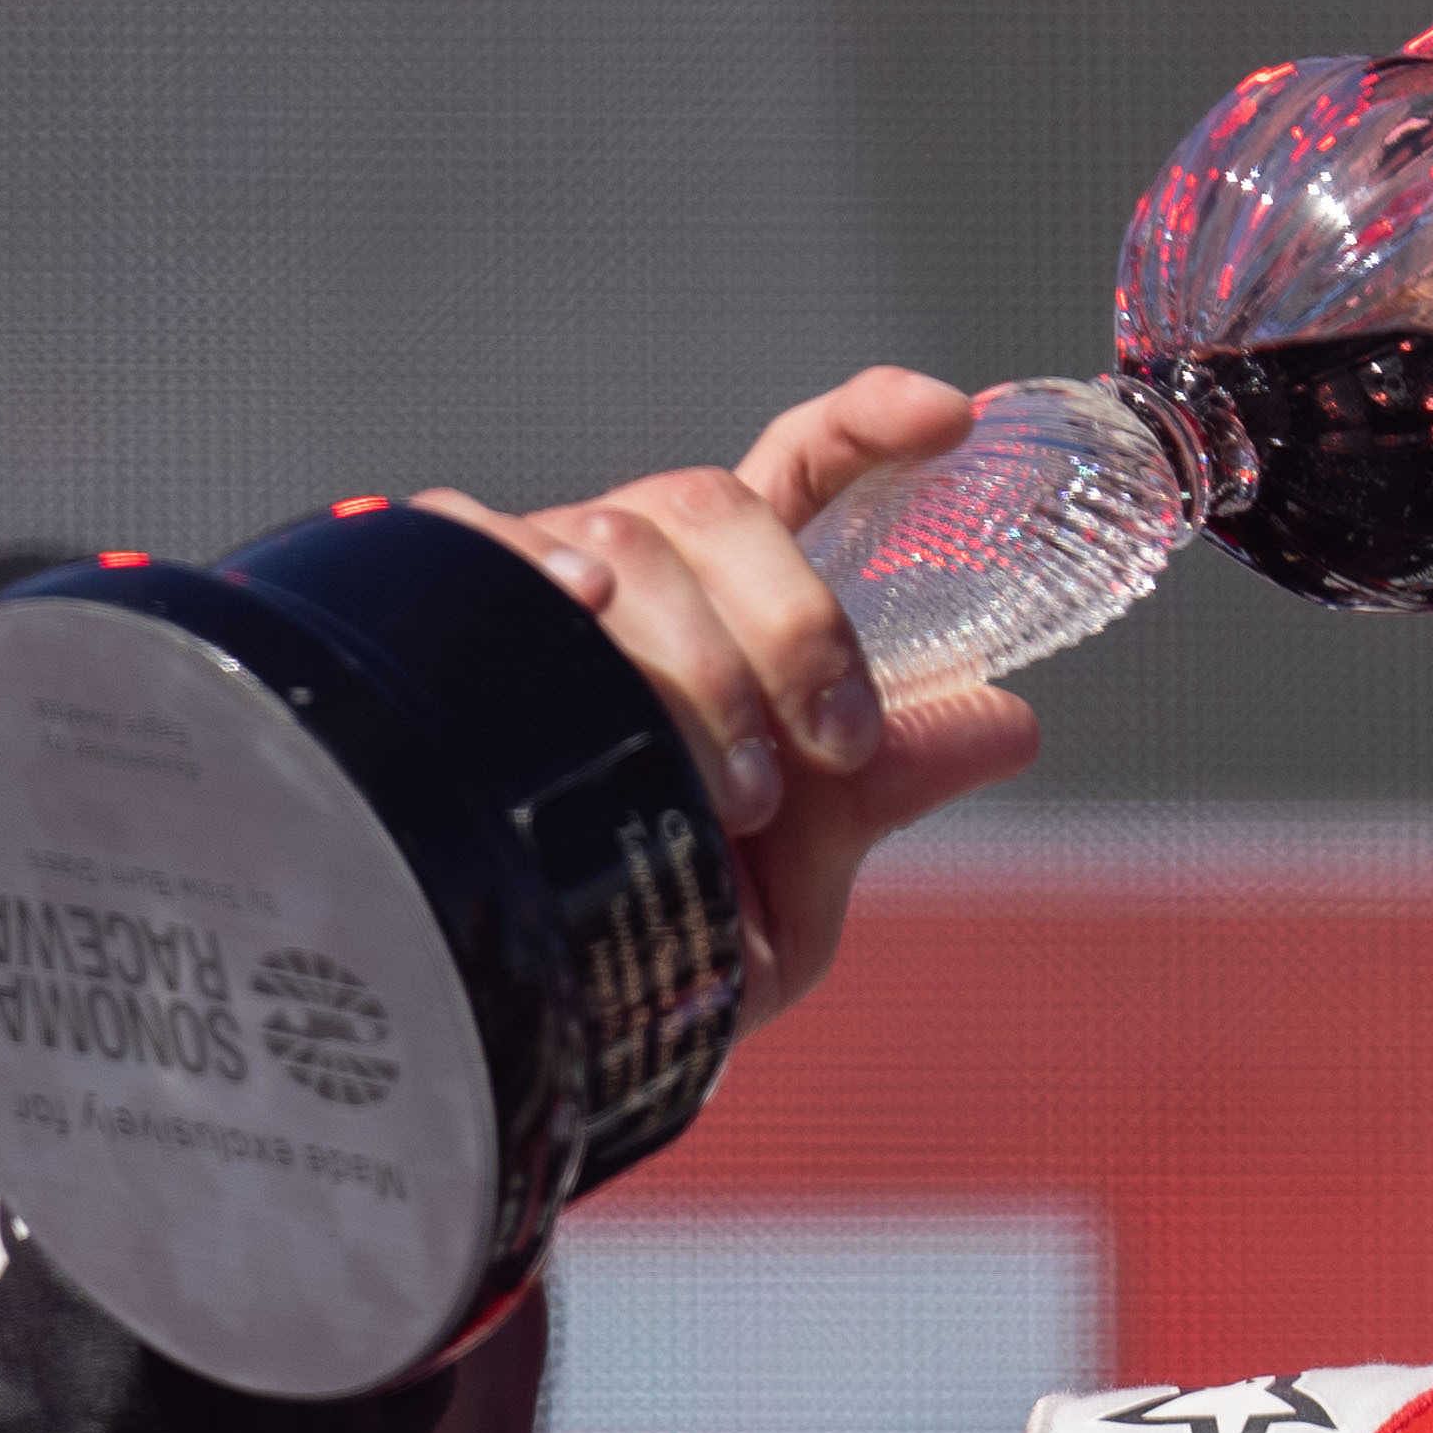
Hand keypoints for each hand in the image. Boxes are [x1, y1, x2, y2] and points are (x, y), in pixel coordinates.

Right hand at [415, 370, 1042, 1026]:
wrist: (513, 1014)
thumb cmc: (651, 937)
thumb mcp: (792, 881)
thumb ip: (884, 786)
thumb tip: (1008, 721)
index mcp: (719, 605)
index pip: (796, 472)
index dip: (868, 426)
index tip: (950, 418)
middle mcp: (622, 571)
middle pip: (714, 504)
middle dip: (798, 627)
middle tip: (834, 753)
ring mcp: (523, 588)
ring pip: (625, 546)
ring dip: (701, 678)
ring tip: (726, 804)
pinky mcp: (423, 617)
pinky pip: (480, 548)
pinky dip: (539, 568)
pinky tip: (580, 616)